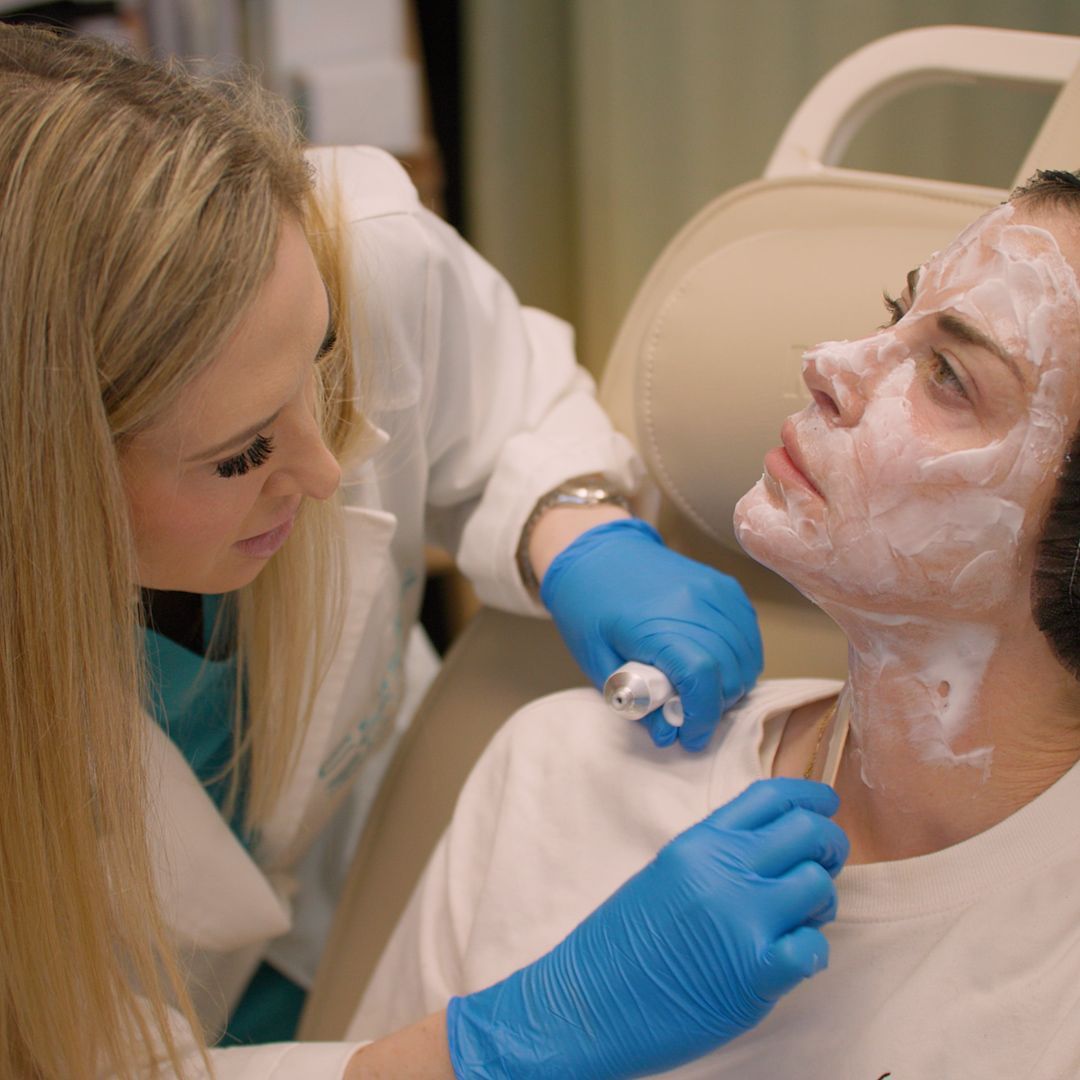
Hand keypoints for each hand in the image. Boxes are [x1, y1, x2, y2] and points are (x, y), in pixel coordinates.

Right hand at [447, 778, 846, 1079]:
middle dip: (829, 846)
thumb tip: (775, 849)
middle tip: (823, 866)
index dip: (810, 796)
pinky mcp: (755, 972)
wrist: (589, 1000)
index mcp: (700, 843)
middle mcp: (723, 870)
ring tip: (799, 920)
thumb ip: (718, 855)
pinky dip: (812, 952)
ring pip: (818, 885)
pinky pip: (814, 947)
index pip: (771, 796)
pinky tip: (790, 958)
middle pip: (807, 831)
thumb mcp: (667, 874)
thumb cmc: (624, 942)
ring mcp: (741, 918)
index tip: (826, 804)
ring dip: (821, 903)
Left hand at [540, 519, 762, 749]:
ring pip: (747, 655)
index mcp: (657, 623)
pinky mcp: (724, 586)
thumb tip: (667, 734)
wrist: (595, 550)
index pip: (702, 677)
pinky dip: (740, 657)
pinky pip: (748, 632)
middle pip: (731, 671)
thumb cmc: (587, 606)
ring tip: (701, 692)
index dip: (702, 716)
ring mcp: (714, 591)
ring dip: (732, 684)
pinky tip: (716, 665)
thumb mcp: (598, 660)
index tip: (689, 737)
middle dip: (716, 706)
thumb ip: (634, 699)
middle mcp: (695, 604)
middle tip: (689, 716)